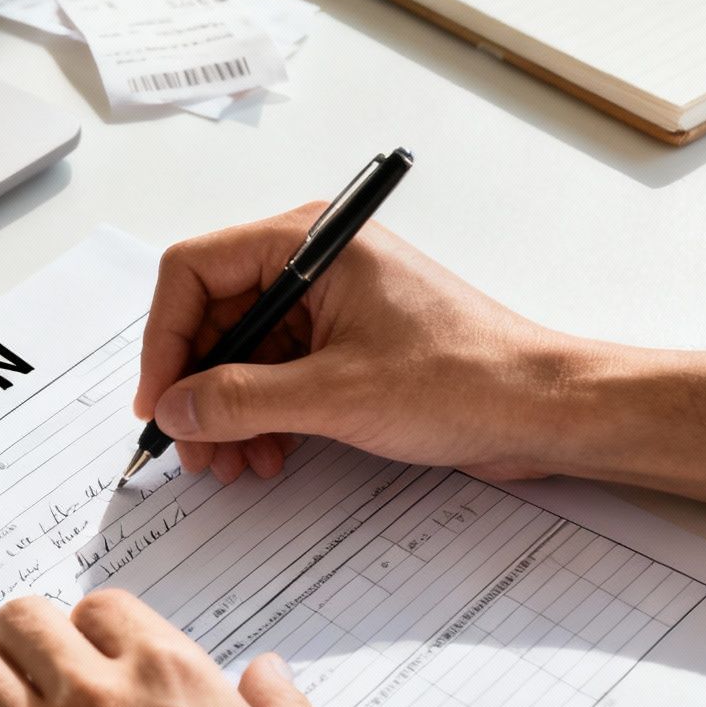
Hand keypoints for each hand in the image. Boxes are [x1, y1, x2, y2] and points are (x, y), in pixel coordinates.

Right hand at [132, 206, 584, 482]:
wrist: (546, 411)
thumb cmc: (465, 380)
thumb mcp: (334, 395)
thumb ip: (239, 399)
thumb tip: (174, 407)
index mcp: (309, 242)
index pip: (195, 271)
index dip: (165, 338)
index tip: (159, 400)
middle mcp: (314, 262)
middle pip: (214, 314)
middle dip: (196, 386)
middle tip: (192, 447)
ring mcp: (330, 303)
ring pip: (242, 352)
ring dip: (227, 410)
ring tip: (231, 464)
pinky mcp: (346, 343)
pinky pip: (276, 373)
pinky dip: (261, 415)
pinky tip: (265, 456)